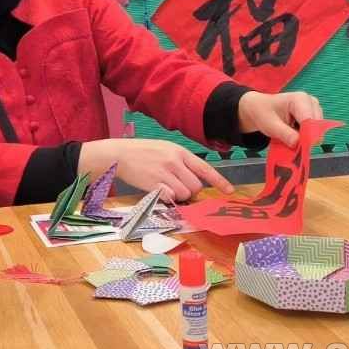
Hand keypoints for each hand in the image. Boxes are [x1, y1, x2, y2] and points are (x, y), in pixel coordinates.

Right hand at [80, 138, 233, 201]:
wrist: (118, 154)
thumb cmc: (141, 153)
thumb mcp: (164, 149)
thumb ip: (180, 162)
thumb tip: (194, 181)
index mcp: (179, 151)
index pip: (205, 168)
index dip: (219, 181)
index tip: (230, 191)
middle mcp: (174, 161)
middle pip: (196, 186)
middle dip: (189, 191)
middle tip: (176, 187)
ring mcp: (164, 172)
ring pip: (184, 194)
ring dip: (178, 196)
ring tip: (164, 188)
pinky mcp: (154, 183)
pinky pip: (170, 198)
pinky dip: (167, 199)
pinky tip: (158, 191)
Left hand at [237, 91, 322, 146]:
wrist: (260, 108)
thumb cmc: (264, 113)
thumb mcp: (271, 125)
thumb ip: (285, 134)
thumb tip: (297, 143)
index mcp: (300, 99)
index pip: (310, 121)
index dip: (308, 136)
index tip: (302, 149)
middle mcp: (311, 102)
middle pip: (316, 126)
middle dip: (307, 139)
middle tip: (294, 148)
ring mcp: (314, 109)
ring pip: (317, 130)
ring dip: (306, 139)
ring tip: (291, 140)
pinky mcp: (313, 117)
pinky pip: (314, 132)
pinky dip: (305, 138)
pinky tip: (294, 137)